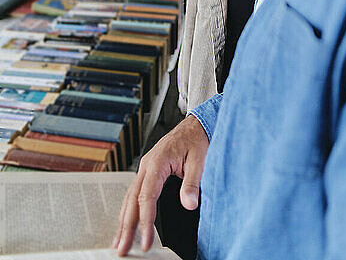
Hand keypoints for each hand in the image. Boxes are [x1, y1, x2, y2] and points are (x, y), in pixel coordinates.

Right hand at [112, 114, 208, 255]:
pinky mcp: (147, 171)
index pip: (147, 196)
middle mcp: (147, 164)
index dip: (145, 221)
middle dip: (126, 226)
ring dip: (123, 220)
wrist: (196, 125)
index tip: (146, 241)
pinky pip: (134, 192)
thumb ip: (192, 183)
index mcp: (157, 161)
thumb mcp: (200, 160)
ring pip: (129, 197)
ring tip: (119, 241)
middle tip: (122, 248)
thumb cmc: (196, 139)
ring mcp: (145, 167)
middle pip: (132, 199)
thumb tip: (189, 204)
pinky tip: (126, 222)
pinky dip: (128, 209)